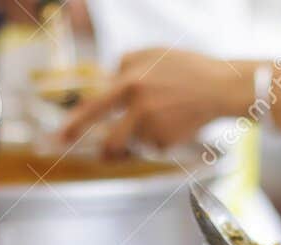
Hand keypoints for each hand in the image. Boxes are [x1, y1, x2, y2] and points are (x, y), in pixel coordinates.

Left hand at [60, 49, 251, 157]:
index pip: (95, 107)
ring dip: (141, 140)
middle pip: (113, 140)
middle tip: (104, 155)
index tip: (60, 136)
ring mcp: (153, 127)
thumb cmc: (187, 68)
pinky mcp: (167, 141)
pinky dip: (162, 139)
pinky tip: (178, 124)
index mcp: (130, 82)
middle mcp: (138, 106)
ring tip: (162, 124)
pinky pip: (155, 147)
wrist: (220, 87)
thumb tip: (107, 78)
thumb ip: (126, 63)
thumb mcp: (153, 53)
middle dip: (107, 152)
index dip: (75, 123)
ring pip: (135, 144)